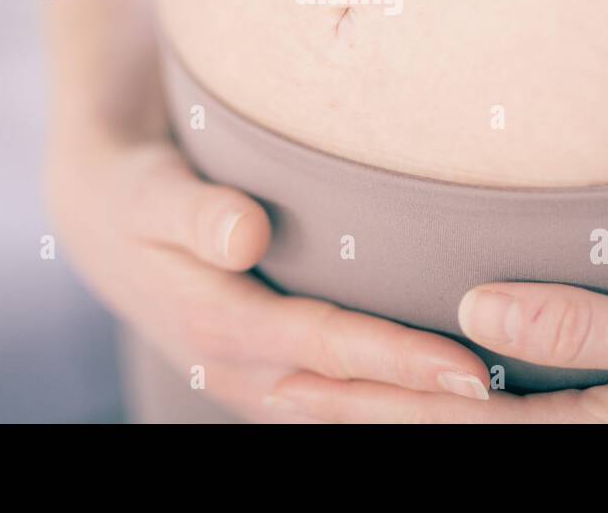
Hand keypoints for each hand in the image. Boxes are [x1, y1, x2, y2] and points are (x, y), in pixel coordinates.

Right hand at [46, 134, 492, 421]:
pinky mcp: (257, 375)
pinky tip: (428, 402)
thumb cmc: (136, 194)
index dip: (397, 360)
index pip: (325, 348)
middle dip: (423, 406)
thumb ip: (196, 212)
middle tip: (504, 403)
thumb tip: (247, 235)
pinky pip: (325, 404)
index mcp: (217, 325)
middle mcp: (235, 368)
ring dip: (406, 416)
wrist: (102, 221)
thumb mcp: (151, 191)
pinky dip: (377, 407)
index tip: (466, 370)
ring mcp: (247, 380)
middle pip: (346, 397)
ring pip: (339, 413)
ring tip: (486, 413)